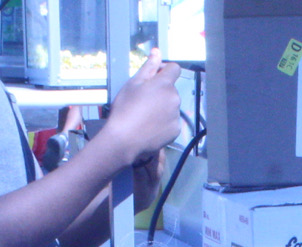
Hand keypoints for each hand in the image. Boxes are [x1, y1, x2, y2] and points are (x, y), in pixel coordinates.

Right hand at [99, 50, 183, 168]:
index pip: (174, 68)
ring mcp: (176, 115)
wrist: (125, 139)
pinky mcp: (175, 130)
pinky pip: (171, 121)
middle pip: (171, 89)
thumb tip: (157, 51)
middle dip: (161, 91)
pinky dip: (163, 122)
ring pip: (171, 106)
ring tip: (145, 116)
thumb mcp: (133, 83)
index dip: (164, 70)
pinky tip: (149, 126)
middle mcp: (175, 98)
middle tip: (143, 100)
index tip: (153, 77)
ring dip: (162, 107)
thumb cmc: (125, 108)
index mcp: (165, 84)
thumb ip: (148, 67)